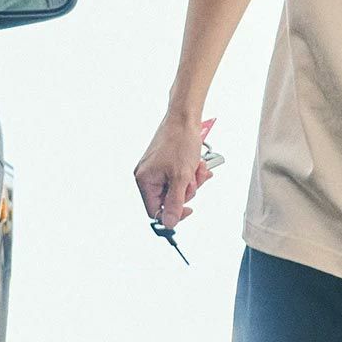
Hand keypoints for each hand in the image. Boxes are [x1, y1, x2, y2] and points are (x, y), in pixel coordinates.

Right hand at [134, 112, 211, 230]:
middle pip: (169, 199)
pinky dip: (190, 173)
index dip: (173, 213)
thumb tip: (169, 223)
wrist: (185, 118)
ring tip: (196, 167)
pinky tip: (196, 164)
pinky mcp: (165, 164)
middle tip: (193, 178)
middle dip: (186, 190)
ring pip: (177, 188)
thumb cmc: (180, 140)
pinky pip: (179, 177)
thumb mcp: (181, 177)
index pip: (155, 211)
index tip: (188, 208)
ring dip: (191, 180)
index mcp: (145, 180)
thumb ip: (175, 203)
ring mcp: (156, 169)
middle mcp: (147, 176)